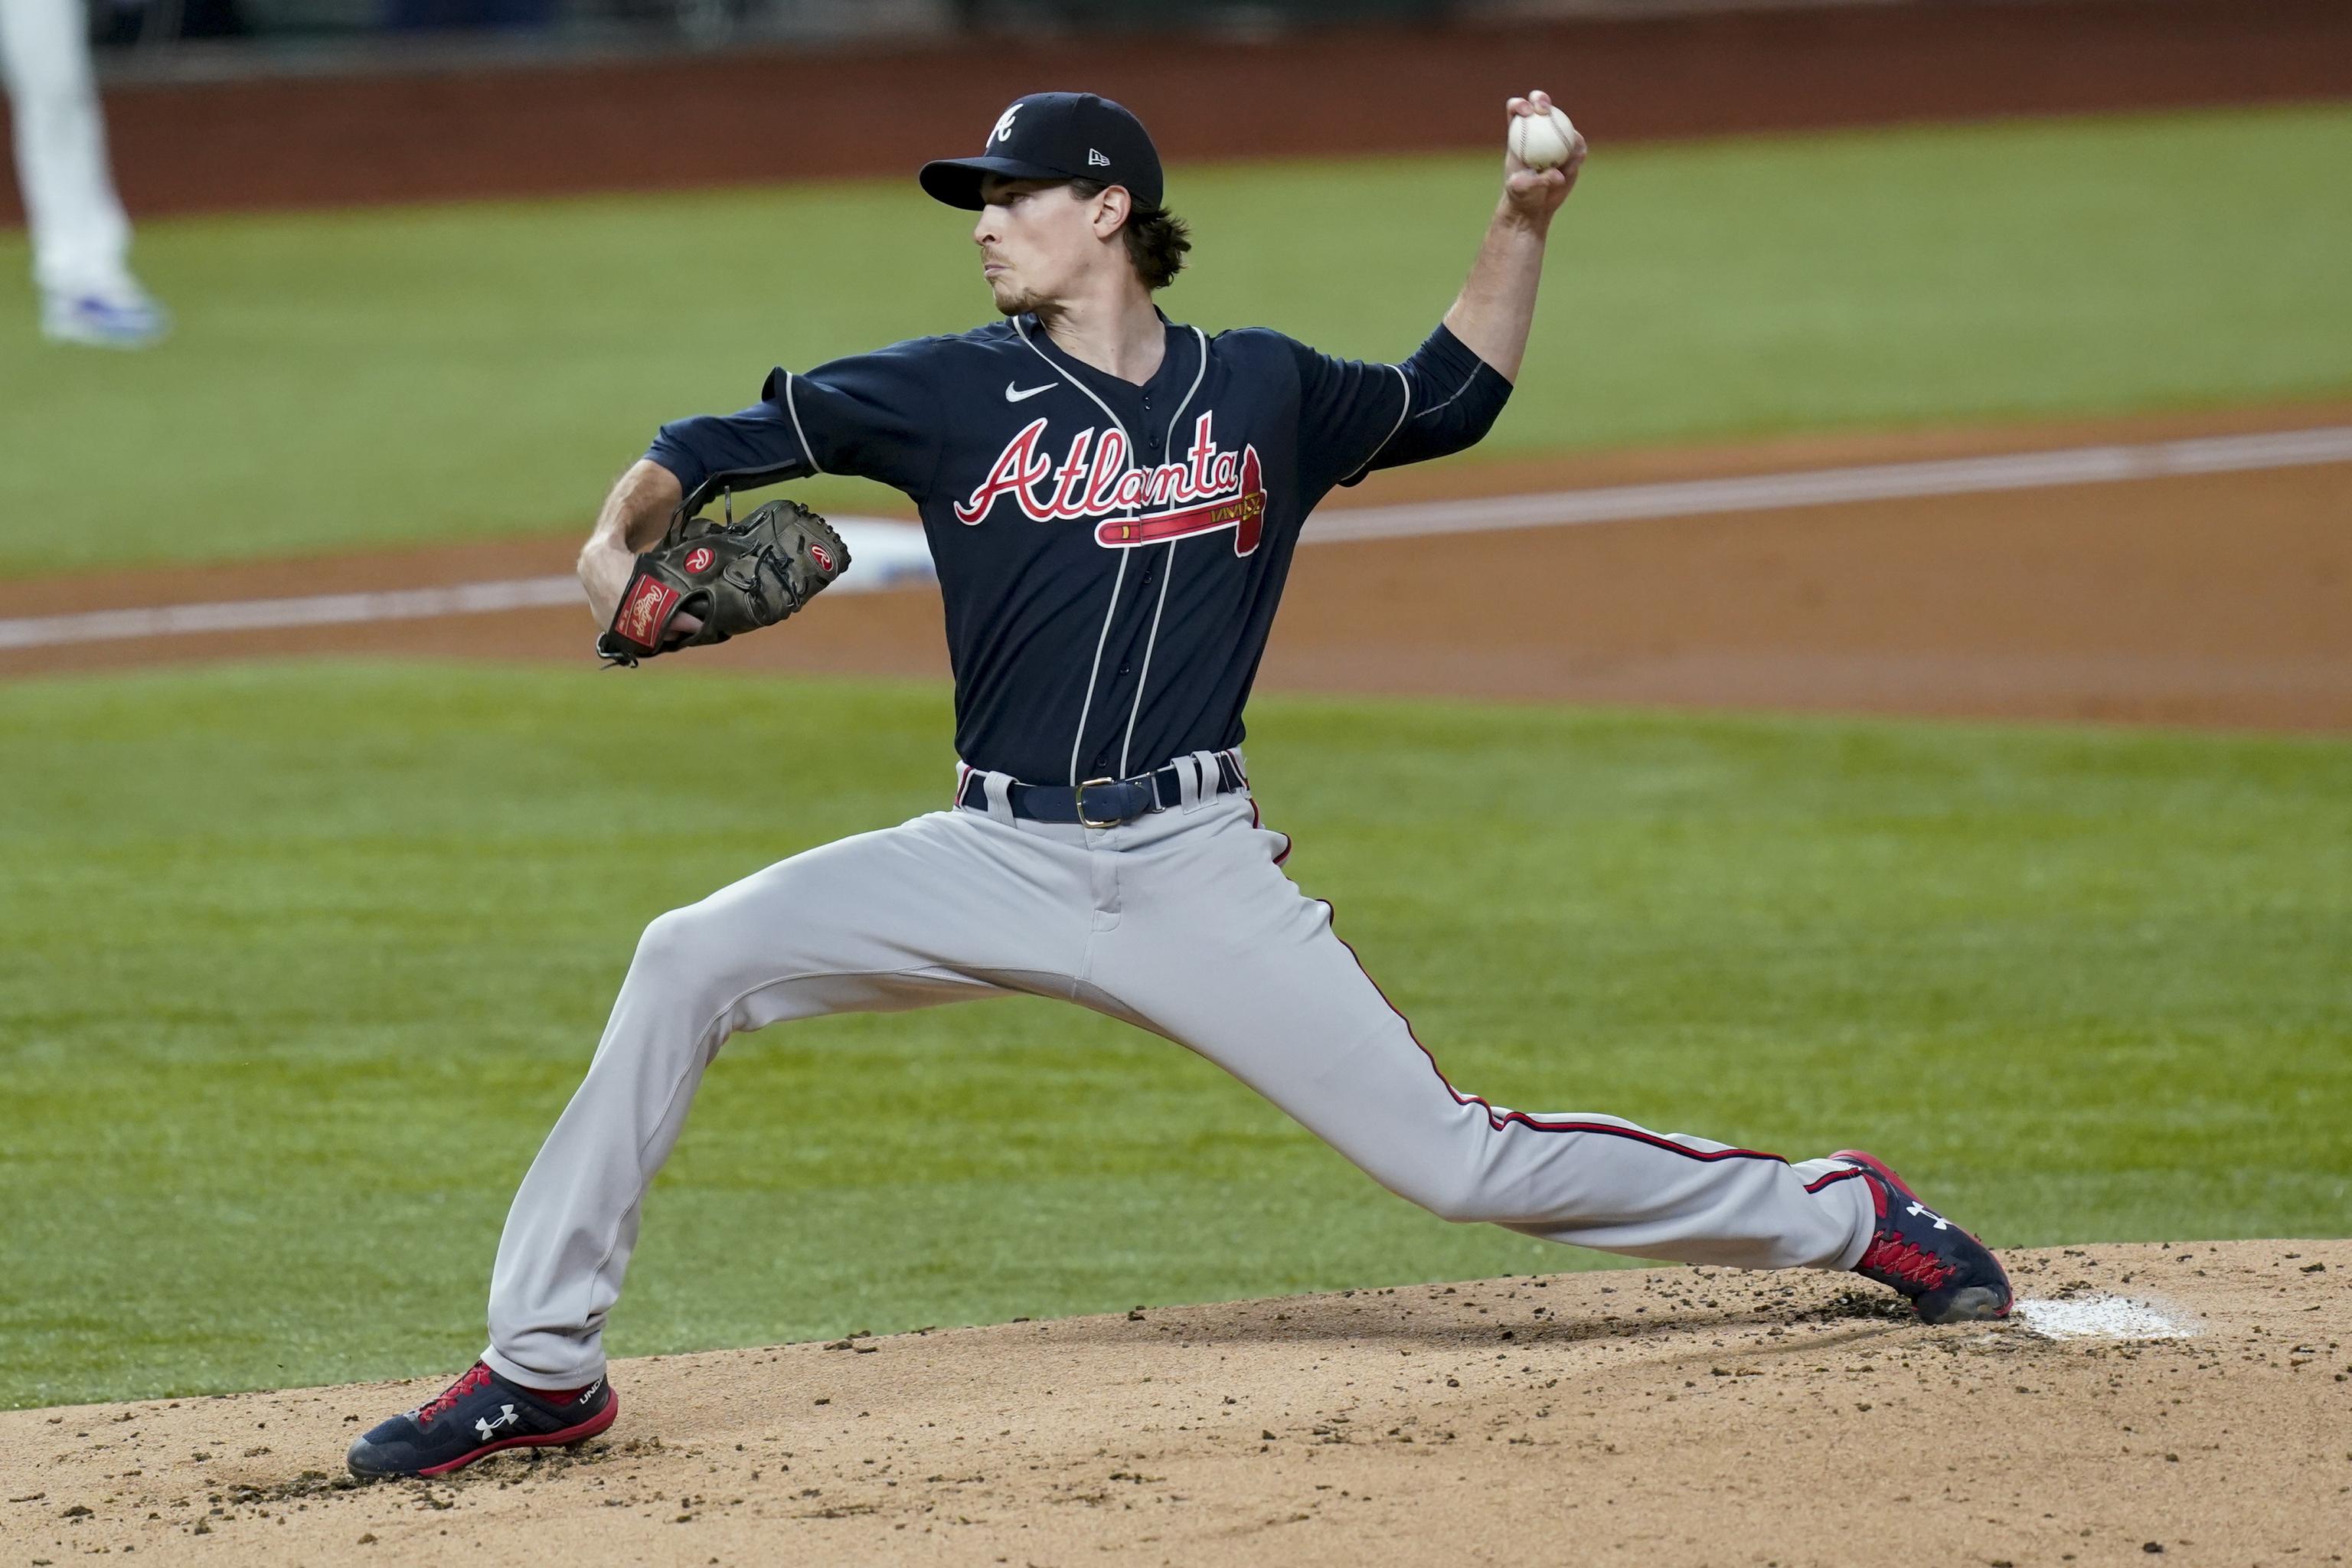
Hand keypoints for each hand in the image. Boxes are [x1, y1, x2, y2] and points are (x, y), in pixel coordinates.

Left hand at [1500, 90, 1584, 232]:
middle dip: (1541, 100)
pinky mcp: (1572, 150)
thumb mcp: (1522, 189)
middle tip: (1545, 111)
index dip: (1520, 104)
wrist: (1536, 206)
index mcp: (1519, 133)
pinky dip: (1576, 157)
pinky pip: (1578, 147)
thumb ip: (1535, 181)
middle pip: (1540, 105)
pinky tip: (1571, 169)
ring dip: (1567, 137)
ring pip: (1565, 124)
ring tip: (1565, 163)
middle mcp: (1538, 130)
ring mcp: (1557, 138)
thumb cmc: (1522, 195)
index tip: (1526, 112)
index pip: (1517, 110)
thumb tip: (1557, 174)